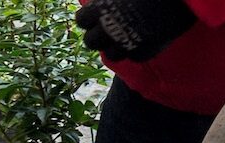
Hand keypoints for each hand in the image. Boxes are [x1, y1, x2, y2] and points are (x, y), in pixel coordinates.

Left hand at [75, 0, 196, 61]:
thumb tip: (97, 0)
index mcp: (99, 10)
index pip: (80, 20)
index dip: (88, 19)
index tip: (96, 17)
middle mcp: (108, 30)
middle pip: (90, 42)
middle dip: (98, 36)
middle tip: (108, 30)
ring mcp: (124, 44)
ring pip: (111, 54)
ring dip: (115, 46)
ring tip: (125, 37)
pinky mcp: (142, 53)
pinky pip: (133, 56)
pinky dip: (136, 49)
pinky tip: (144, 38)